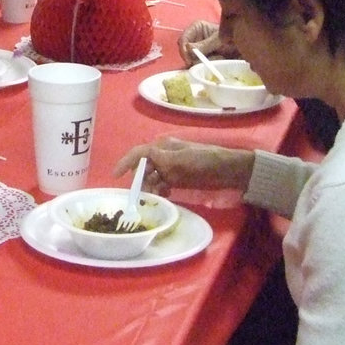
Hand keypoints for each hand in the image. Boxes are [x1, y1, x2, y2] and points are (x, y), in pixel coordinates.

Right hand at [112, 136, 254, 195]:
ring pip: (152, 178)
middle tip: (145, 194)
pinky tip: (167, 196)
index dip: (125, 163)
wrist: (229, 170)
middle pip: (143, 168)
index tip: (115, 176)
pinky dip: (161, 190)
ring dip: (151, 187)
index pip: (138, 153)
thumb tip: (142, 159)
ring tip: (157, 197)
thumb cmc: (205, 161)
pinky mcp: (178, 178)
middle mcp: (164, 156)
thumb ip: (160, 159)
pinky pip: (162, 184)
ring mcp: (171, 168)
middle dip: (141, 180)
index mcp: (163, 147)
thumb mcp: (182, 160)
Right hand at [177, 19, 238, 65]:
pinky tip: (216, 62)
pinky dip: (205, 66)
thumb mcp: (219, 40)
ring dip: (203, 62)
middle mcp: (195, 38)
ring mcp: (198, 49)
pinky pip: (198, 65)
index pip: (183, 39)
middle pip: (185, 51)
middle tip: (202, 64)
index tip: (189, 59)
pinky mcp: (203, 59)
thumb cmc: (233, 37)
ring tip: (218, 58)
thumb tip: (188, 48)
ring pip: (191, 60)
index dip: (183, 50)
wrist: (245, 45)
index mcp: (196, 28)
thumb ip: (204, 44)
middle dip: (193, 58)